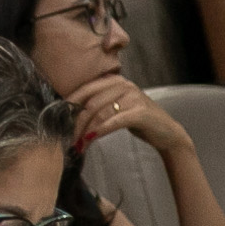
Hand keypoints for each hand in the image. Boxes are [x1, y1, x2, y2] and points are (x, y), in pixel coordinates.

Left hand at [64, 73, 185, 156]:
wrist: (167, 132)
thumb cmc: (137, 121)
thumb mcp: (116, 108)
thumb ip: (98, 105)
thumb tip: (70, 115)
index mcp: (115, 80)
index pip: (85, 89)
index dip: (69, 105)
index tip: (57, 121)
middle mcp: (124, 84)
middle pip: (90, 102)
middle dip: (75, 122)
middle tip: (67, 139)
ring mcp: (133, 96)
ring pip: (100, 112)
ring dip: (85, 130)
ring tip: (78, 145)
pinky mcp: (140, 111)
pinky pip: (114, 121)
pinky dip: (100, 131)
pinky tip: (90, 140)